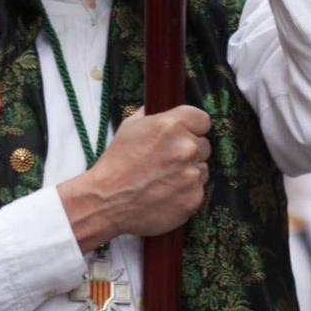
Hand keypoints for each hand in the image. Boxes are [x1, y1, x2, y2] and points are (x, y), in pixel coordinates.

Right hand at [57, 105, 211, 251]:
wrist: (107, 201)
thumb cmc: (116, 163)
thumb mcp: (129, 127)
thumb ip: (151, 116)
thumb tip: (162, 110)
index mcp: (172, 126)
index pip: (203, 119)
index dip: (194, 127)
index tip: (186, 133)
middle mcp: (186, 148)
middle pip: (204, 145)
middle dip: (190, 151)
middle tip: (169, 160)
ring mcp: (192, 175)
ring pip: (202, 169)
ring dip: (189, 172)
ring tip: (165, 179)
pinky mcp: (193, 198)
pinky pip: (198, 190)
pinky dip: (186, 192)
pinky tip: (166, 193)